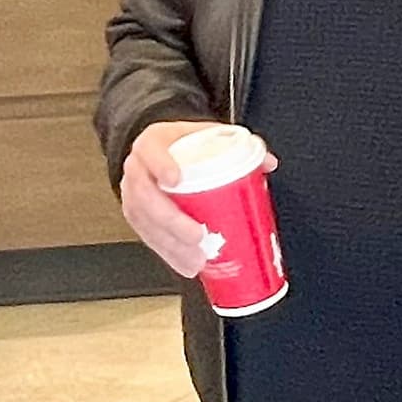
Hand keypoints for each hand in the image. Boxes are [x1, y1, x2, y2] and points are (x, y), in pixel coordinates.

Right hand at [119, 120, 262, 280]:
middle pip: (146, 196)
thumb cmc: (183, 146)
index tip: (176, 179)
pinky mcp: (137, 217)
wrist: (161, 152)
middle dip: (171, 220)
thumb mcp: (208, 136)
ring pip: (145, 223)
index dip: (161, 165)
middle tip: (197, 235)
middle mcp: (138, 169)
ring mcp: (134, 195)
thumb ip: (239, 146)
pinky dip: (169, 254)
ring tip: (197, 259)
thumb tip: (267, 162)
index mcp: (154, 143)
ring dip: (171, 245)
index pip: (150, 151)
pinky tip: (186, 264)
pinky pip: (148, 238)